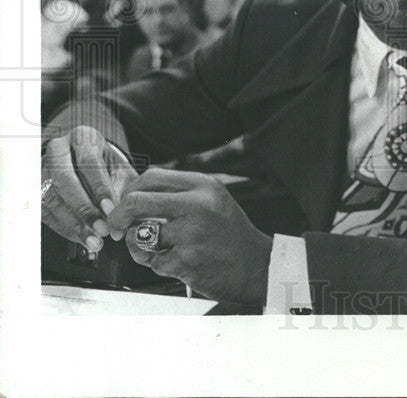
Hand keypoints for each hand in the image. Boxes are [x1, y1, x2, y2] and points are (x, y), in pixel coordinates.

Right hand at [41, 126, 137, 250]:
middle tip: (102, 229)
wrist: (87, 161)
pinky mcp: (33, 189)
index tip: (111, 209)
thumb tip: (120, 223)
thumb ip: (124, 191)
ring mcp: (41, 169)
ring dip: (73, 224)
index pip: (89, 162)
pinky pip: (45, 212)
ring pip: (51, 198)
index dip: (100, 188)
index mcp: (82, 138)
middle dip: (84, 208)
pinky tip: (81, 238)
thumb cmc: (107, 166)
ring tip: (94, 240)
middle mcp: (57, 150)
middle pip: (64, 180)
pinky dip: (64, 228)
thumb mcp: (120, 170)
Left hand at [108, 168, 272, 305]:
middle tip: (114, 227)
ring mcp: (192, 234)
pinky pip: (152, 262)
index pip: (151, 177)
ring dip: (139, 246)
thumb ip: (178, 195)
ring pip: (138, 235)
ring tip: (158, 250)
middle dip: (117, 216)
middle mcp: (198, 205)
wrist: (256, 266)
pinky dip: (158, 265)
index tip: (125, 204)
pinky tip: (178, 263)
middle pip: (136, 202)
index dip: (129, 191)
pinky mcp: (186, 261)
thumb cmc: (229, 235)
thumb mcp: (211, 201)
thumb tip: (133, 196)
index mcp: (203, 186)